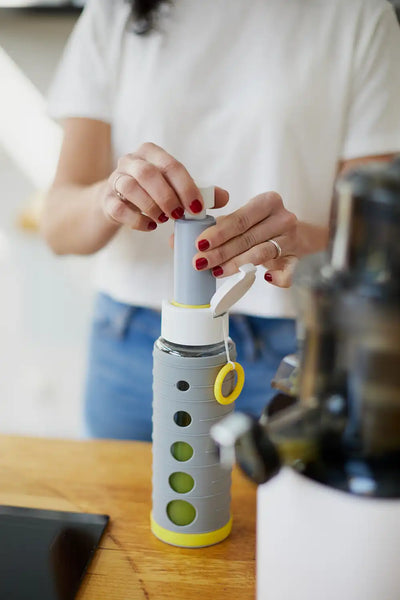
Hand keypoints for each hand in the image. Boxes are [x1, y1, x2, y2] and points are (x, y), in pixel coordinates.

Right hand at [102, 142, 227, 230]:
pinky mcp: (105, 199)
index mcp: (151, 153)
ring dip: (151, 206)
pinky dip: (136, 220)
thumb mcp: (175, 189)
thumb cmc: (152, 193)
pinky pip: (118, 207)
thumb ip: (198, 192)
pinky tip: (150, 227)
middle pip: (148, 174)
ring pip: (130, 188)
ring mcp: (114, 179)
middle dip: (167, 197)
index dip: (186, 187)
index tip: (197, 208)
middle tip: (179, 215)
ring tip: (164, 220)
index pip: (171, 165)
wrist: (116, 203)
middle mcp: (131, 161)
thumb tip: (225, 197)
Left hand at [193, 191, 323, 287]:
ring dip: (236, 265)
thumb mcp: (243, 220)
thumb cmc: (261, 226)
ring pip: (260, 254)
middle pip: (247, 237)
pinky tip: (264, 278)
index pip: (239, 218)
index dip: (217, 232)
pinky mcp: (297, 258)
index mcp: (267, 202)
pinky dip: (278, 277)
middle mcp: (282, 218)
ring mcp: (291, 239)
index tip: (198, 244)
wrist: (296, 235)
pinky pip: (288, 270)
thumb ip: (215, 226)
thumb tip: (177, 240)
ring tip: (216, 272)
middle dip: (220, 252)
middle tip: (199, 262)